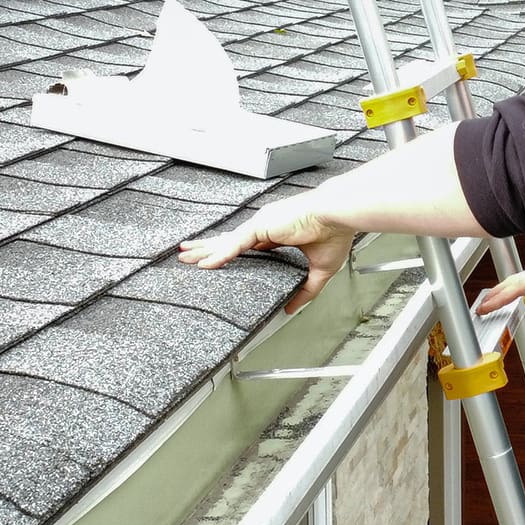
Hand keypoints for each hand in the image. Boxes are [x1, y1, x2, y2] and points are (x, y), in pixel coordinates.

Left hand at [178, 195, 353, 314]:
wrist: (338, 216)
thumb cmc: (335, 233)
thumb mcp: (320, 270)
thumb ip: (305, 291)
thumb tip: (292, 308)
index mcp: (277, 233)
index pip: (247, 245)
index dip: (230, 252)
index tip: (218, 259)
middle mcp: (266, 226)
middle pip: (229, 241)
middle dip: (208, 249)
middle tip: (189, 255)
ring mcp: (261, 224)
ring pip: (226, 241)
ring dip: (205, 250)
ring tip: (185, 257)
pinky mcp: (261, 226)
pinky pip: (235, 244)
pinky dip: (219, 255)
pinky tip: (205, 264)